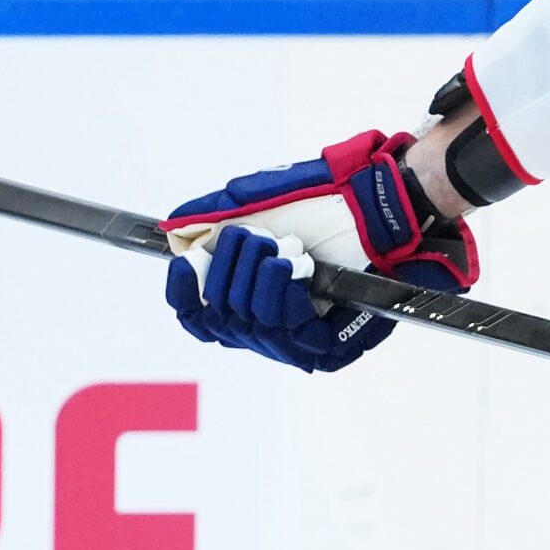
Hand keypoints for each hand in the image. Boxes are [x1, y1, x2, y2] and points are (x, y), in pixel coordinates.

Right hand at [158, 131, 479, 371]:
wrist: (377, 205)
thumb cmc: (323, 204)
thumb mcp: (259, 200)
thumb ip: (214, 213)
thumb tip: (173, 226)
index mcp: (249, 299)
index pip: (200, 319)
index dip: (184, 296)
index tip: (181, 264)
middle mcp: (269, 326)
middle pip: (220, 319)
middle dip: (227, 271)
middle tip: (250, 238)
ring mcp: (299, 340)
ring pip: (251, 324)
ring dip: (257, 278)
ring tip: (279, 249)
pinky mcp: (328, 348)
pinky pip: (288, 331)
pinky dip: (283, 295)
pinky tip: (291, 270)